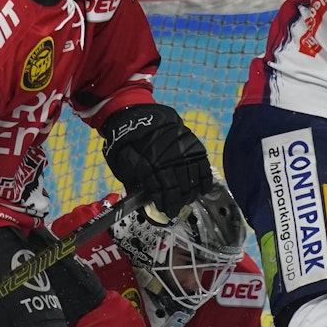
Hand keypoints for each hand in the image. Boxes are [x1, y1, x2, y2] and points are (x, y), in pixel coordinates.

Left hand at [102, 103, 213, 217]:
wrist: (136, 114)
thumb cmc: (127, 141)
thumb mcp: (122, 164)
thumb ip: (134, 183)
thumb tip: (143, 201)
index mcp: (150, 168)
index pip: (164, 193)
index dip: (167, 205)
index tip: (168, 211)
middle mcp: (169, 161)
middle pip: (180, 189)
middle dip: (179, 202)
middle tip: (177, 207)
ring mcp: (183, 153)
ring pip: (193, 181)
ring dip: (191, 194)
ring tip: (188, 198)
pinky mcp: (193, 145)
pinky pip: (203, 167)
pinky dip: (204, 181)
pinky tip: (202, 189)